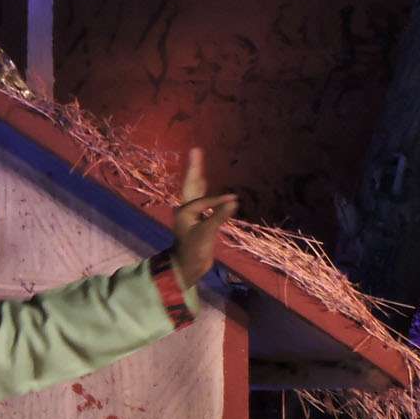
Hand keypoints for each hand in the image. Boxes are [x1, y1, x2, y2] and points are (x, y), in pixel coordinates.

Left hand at [171, 148, 238, 287]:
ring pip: (196, 191)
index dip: (219, 201)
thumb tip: (233, 201)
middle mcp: (187, 210)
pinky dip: (207, 191)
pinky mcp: (199, 222)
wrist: (187, 268)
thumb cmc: (193, 251)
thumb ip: (218, 217)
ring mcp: (193, 216)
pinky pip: (203, 201)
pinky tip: (205, 185)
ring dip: (198, 177)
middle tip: (195, 150)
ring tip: (197, 161)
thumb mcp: (206, 234)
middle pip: (192, 185)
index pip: (205, 201)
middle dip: (195, 168)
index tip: (234, 201)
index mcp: (185, 211)